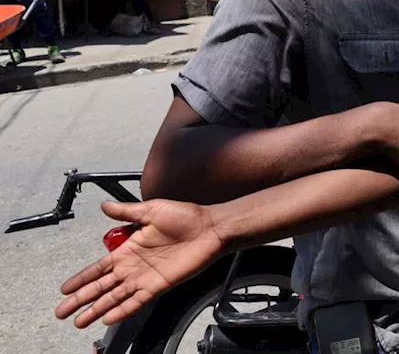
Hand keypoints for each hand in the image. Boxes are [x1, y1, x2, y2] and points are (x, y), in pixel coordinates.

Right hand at [56, 199, 223, 327]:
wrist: (210, 226)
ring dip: (96, 309)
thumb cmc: (186, 217)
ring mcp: (145, 278)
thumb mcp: (151, 210)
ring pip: (115, 297)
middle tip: (61, 312)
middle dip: (81, 299)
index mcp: (129, 249)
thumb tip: (104, 206)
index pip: (99, 268)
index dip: (82, 278)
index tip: (65, 289)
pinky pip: (137, 301)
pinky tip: (108, 318)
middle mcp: (133, 267)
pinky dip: (122, 310)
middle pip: (101, 287)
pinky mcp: (160, 285)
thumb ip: (126, 211)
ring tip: (78, 321)